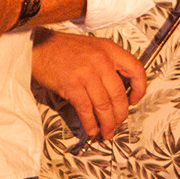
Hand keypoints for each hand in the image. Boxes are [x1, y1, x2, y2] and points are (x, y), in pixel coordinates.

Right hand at [31, 32, 145, 137]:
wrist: (40, 47)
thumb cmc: (64, 49)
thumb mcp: (93, 48)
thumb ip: (108, 64)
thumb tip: (118, 91)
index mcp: (109, 49)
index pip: (136, 70)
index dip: (140, 88)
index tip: (134, 100)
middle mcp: (101, 60)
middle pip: (119, 94)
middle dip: (120, 114)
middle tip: (118, 122)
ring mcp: (86, 73)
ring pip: (104, 105)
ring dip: (107, 123)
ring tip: (106, 131)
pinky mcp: (72, 85)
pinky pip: (86, 109)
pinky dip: (90, 123)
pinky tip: (91, 128)